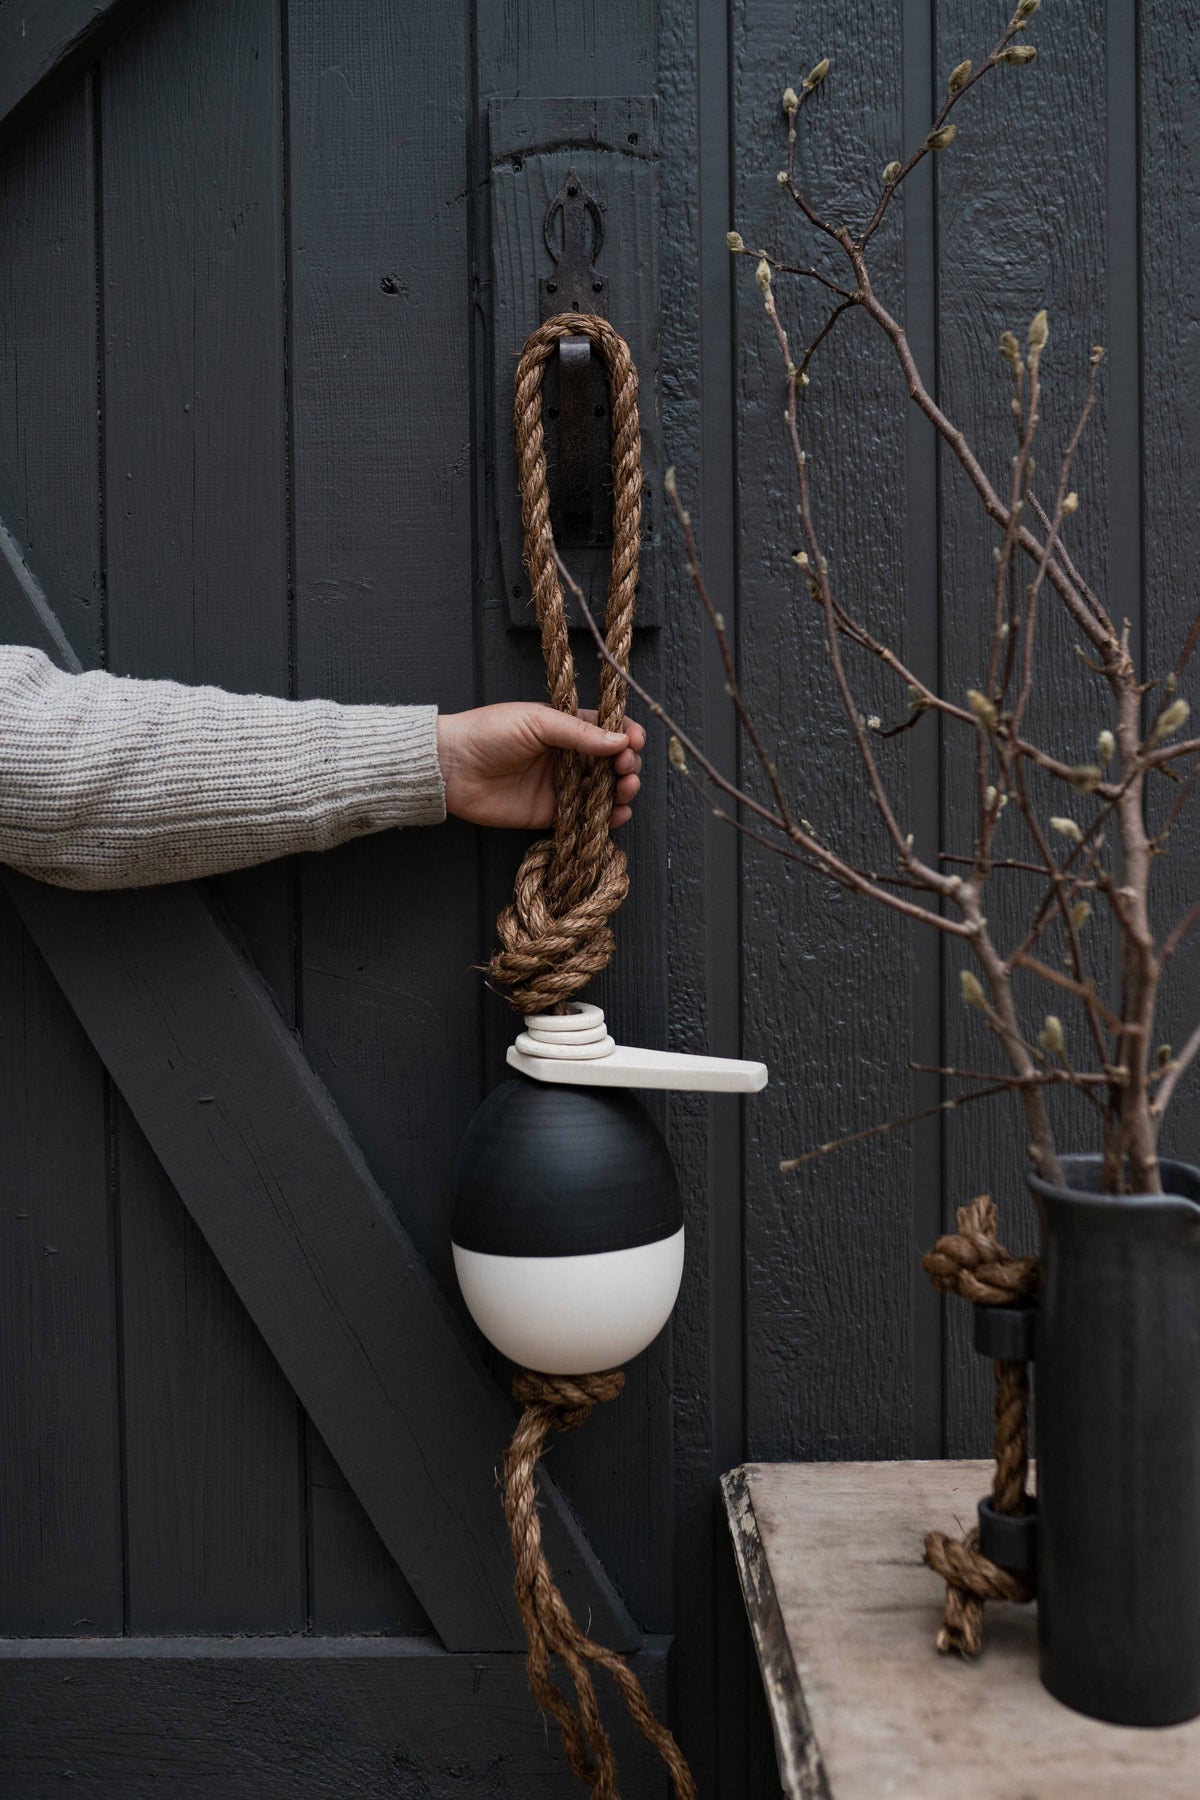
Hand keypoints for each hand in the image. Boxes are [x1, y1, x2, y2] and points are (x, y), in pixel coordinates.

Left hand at [436, 703, 644, 830]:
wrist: (451, 766)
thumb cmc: (488, 732)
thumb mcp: (536, 722)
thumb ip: (578, 733)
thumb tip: (619, 741)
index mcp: (566, 728)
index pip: (607, 730)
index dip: (626, 735)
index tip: (634, 741)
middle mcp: (568, 757)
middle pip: (612, 763)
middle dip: (627, 765)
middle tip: (625, 768)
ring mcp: (561, 787)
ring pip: (604, 791)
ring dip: (622, 791)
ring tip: (625, 790)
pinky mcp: (551, 814)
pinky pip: (585, 818)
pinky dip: (606, 818)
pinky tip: (617, 814)